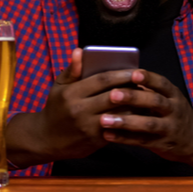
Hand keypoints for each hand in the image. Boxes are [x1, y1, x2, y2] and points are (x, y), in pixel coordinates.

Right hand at [6, 48, 136, 167]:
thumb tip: (79, 51)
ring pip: (119, 113)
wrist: (46, 139)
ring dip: (134, 105)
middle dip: (131, 88)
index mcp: (71, 93)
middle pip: (113, 96)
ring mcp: (89, 127)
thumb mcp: (58, 87)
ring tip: (146, 96)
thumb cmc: (55, 108)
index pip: (101, 80)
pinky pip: (118, 128)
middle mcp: (80, 110)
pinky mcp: (96, 141)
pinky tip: (139, 113)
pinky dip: (130, 120)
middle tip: (145, 82)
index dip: (120, 74)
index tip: (135, 69)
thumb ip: (72, 70)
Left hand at [97, 70, 192, 174]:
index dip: (148, 78)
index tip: (133, 74)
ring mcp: (169, 128)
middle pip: (154, 102)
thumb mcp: (170, 99)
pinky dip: (124, 138)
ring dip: (125, 122)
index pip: (162, 83)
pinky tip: (108, 135)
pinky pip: (142, 141)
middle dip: (133, 98)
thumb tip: (123, 76)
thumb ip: (150, 90)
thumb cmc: (176, 114)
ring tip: (104, 120)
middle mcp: (173, 110)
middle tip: (112, 95)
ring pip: (147, 124)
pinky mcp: (162, 144)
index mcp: (174, 95)